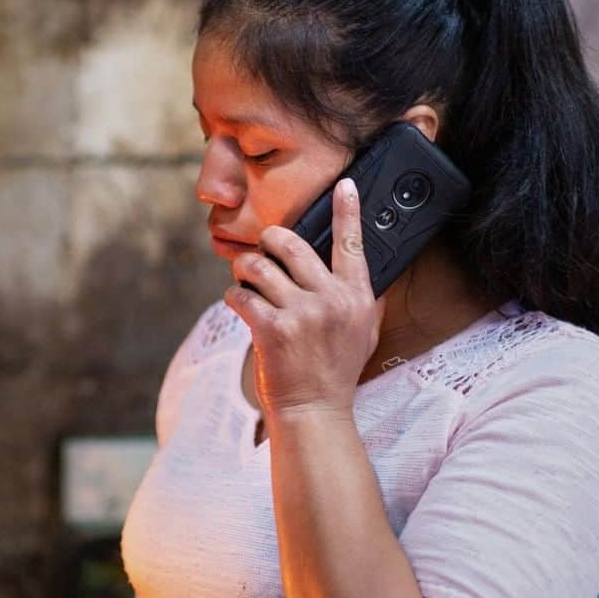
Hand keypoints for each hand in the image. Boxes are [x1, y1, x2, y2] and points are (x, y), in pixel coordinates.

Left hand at [225, 178, 383, 420]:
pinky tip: (240, 305)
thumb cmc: (336, 371)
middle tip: (264, 249)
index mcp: (356, 298)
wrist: (314, 411)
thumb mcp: (363, 332)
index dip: (348, 211)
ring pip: (258, 266)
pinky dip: (235, 297)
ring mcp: (301, 314)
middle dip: (270, 241)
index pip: (352, 245)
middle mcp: (330, 300)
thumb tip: (357, 263)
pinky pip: (240, 295)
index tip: (345, 186)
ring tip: (247, 280)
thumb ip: (360, 297)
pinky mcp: (272, 329)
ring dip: (246, 268)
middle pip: (291, 243)